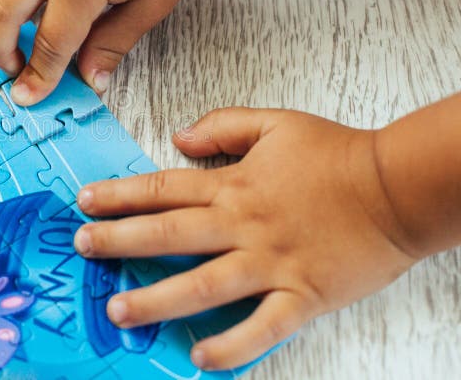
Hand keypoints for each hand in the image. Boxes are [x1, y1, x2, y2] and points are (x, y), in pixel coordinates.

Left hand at [73, 107, 416, 369]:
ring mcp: (270, 262)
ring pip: (203, 283)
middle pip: (169, 233)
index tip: (85, 202)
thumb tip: (178, 137)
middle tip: (82, 249)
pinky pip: (262, 325)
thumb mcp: (275, 123)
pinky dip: (233, 343)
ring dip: (157, 299)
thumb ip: (223, 125)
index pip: (163, 189)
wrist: (397, 187)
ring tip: (120, 310)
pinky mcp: (302, 294)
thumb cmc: (338, 155)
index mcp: (234, 185)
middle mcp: (243, 225)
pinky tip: (201, 356)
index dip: (119, 195)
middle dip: (119, 241)